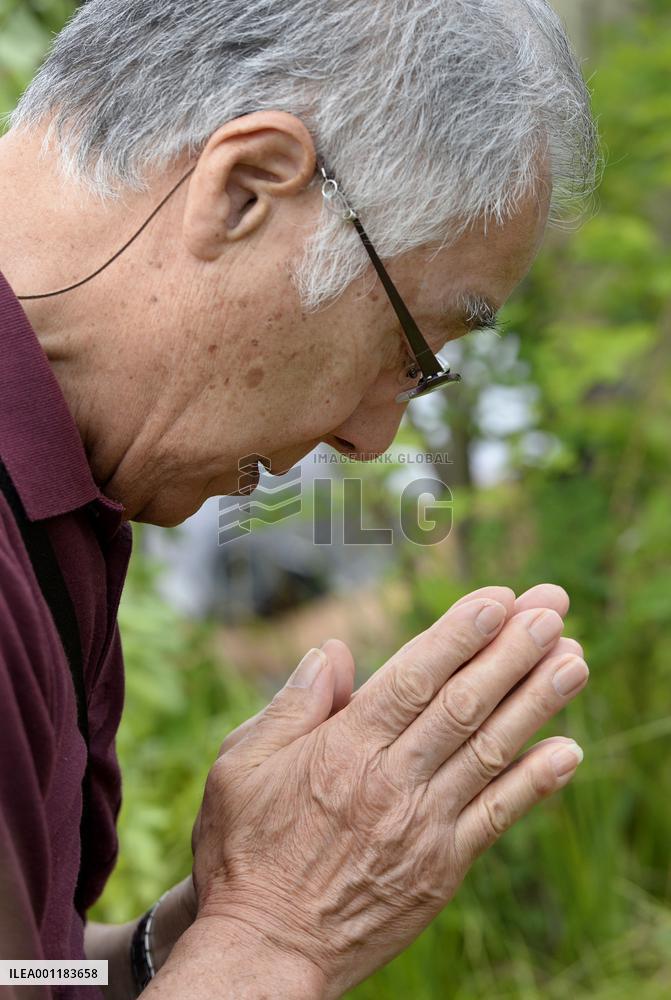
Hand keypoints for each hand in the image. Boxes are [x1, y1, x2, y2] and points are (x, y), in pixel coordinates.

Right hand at [192, 585, 587, 997]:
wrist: (267, 949)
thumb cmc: (245, 849)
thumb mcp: (243, 765)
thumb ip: (293, 704)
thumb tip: (331, 649)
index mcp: (343, 748)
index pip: (415, 678)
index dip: (461, 635)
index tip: (500, 599)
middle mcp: (391, 781)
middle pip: (464, 704)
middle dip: (514, 651)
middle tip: (553, 609)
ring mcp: (423, 827)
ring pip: (491, 751)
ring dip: (536, 702)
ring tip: (574, 661)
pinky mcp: (442, 869)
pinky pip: (497, 817)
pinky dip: (536, 783)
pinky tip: (569, 749)